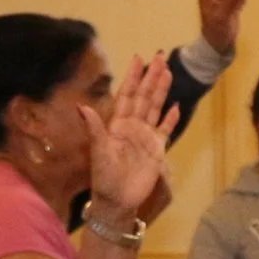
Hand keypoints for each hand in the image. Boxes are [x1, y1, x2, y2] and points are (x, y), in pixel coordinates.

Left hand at [81, 53, 177, 220]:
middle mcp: (132, 127)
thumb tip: (81, 106)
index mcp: (117, 124)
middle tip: (160, 56)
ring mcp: (145, 138)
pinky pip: (165, 130)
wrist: (117, 201)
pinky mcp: (156, 151)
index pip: (127, 95)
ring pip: (155, 108)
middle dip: (151, 77)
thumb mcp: (98, 152)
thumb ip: (94, 129)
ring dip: (161, 91)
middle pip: (144, 96)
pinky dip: (170, 119)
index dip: (133, 77)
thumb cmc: (104, 178)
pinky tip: (176, 106)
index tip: (138, 58)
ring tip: (168, 72)